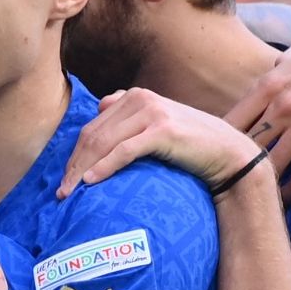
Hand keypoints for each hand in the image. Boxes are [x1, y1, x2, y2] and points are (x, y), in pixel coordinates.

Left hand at [59, 87, 258, 196]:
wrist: (228, 154)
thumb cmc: (190, 145)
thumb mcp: (157, 125)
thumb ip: (130, 116)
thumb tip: (101, 106)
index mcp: (134, 96)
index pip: (92, 127)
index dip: (75, 154)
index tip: (66, 178)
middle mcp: (140, 99)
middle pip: (93, 135)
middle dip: (74, 165)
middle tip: (62, 192)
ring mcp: (151, 113)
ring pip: (104, 143)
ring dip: (82, 170)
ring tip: (70, 193)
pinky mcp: (162, 131)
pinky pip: (123, 151)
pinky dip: (104, 167)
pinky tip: (91, 182)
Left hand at [224, 8, 290, 199]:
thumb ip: (266, 80)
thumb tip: (243, 96)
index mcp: (269, 85)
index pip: (230, 123)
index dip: (217, 145)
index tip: (212, 161)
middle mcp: (285, 105)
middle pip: (245, 148)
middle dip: (232, 169)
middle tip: (224, 189)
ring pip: (271, 167)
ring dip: (261, 186)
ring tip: (251, 201)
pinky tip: (284, 202)